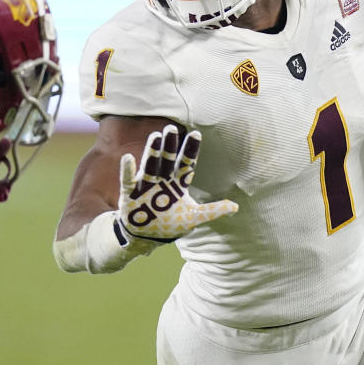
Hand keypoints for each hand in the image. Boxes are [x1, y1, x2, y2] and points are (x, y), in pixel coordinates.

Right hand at [117, 125, 236, 241]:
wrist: (146, 236)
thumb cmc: (170, 223)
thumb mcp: (193, 218)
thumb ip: (212, 211)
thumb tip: (236, 207)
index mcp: (178, 184)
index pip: (186, 164)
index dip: (191, 150)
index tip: (196, 133)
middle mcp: (162, 181)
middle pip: (167, 161)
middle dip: (170, 146)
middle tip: (171, 128)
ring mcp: (146, 186)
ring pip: (150, 166)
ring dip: (152, 152)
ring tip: (155, 136)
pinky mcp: (131, 194)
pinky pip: (128, 180)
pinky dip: (128, 170)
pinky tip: (129, 158)